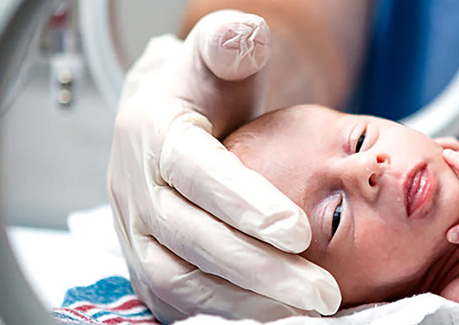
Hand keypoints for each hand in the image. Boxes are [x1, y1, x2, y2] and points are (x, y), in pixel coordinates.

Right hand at [107, 10, 338, 321]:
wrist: (173, 121)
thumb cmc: (206, 90)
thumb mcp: (218, 54)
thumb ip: (230, 42)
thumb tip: (242, 36)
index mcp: (153, 134)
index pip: (194, 172)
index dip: (241, 202)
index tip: (296, 229)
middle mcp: (135, 190)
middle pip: (193, 239)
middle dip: (260, 269)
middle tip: (323, 290)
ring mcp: (138, 233)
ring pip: (184, 281)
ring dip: (246, 304)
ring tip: (308, 314)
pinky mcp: (151, 264)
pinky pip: (183, 301)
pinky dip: (228, 316)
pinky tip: (279, 321)